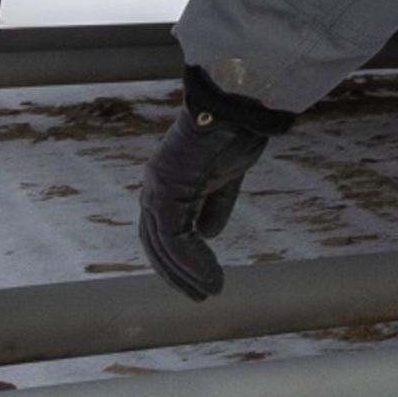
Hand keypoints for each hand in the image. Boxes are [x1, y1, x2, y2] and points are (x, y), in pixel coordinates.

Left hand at [138, 66, 293, 300]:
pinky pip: (174, 237)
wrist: (241, 101)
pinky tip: (211, 277)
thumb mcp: (229, 173)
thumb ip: (215, 202)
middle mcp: (156, 187)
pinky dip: (192, 262)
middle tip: (200, 295)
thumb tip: (208, 235)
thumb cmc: (238, 127)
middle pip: (156, 242)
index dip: (180, 259)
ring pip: (163, 245)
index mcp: (169, 181)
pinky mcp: (166, 190)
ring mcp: (157, 188)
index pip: (164, 230)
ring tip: (209, 292)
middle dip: (177, 273)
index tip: (202, 280)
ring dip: (185, 273)